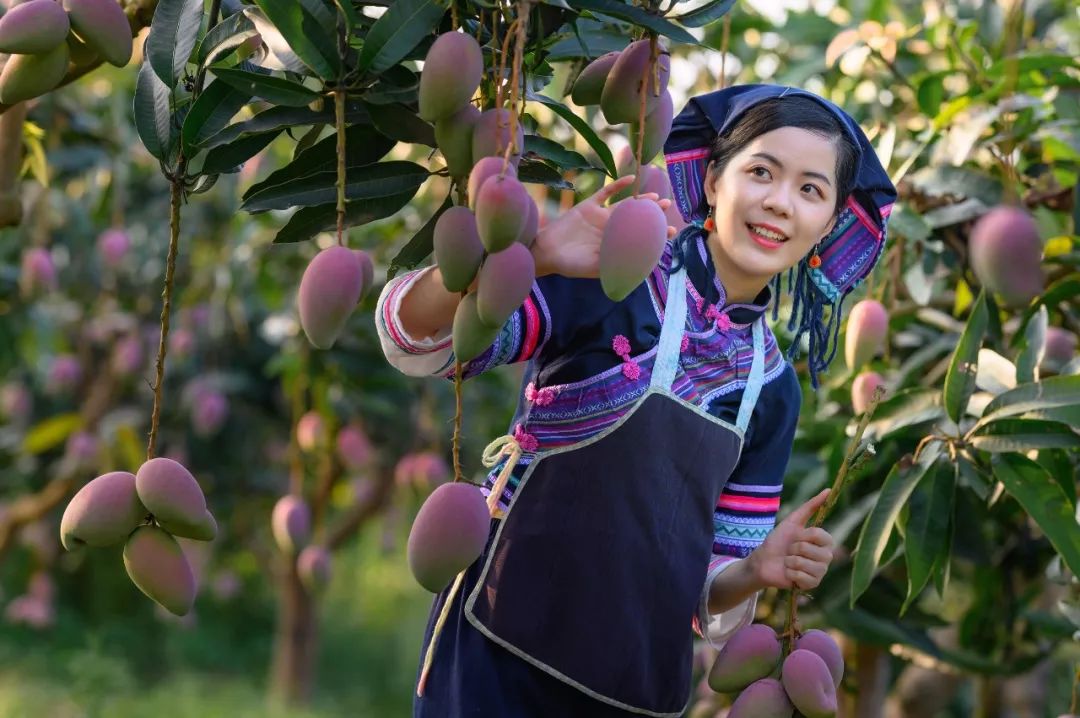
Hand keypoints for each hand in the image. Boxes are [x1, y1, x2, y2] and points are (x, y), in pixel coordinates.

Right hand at [530, 174, 676, 278]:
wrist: (546, 251)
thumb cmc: (570, 264)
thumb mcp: (595, 268)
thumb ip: (615, 264)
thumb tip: (639, 267)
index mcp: (613, 244)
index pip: (639, 238)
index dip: (654, 234)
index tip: (670, 232)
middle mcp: (610, 230)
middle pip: (636, 219)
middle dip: (652, 215)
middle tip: (668, 208)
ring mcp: (600, 216)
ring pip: (625, 205)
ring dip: (640, 200)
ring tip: (656, 197)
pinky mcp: (589, 205)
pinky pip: (606, 193)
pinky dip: (618, 185)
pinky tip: (632, 178)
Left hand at [749, 489, 834, 590]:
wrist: (763, 560)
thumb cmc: (778, 540)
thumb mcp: (792, 521)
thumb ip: (810, 506)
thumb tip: (828, 490)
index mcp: (824, 542)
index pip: (821, 536)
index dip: (804, 536)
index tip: (796, 536)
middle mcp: (826, 557)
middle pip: (817, 552)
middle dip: (796, 549)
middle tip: (790, 551)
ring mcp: (820, 572)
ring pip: (810, 565)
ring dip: (792, 562)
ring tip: (788, 562)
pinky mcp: (812, 585)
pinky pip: (804, 578)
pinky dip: (791, 574)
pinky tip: (788, 573)